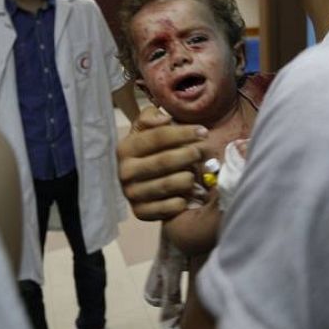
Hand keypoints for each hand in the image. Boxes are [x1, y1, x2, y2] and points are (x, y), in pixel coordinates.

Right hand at [117, 106, 207, 220]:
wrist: (139, 180)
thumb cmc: (149, 149)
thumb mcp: (145, 128)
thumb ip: (151, 116)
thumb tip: (163, 119)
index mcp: (125, 148)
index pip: (158, 136)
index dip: (184, 133)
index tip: (203, 131)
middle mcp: (124, 172)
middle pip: (166, 161)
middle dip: (190, 154)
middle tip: (203, 151)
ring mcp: (131, 194)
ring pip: (171, 184)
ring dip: (189, 177)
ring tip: (196, 172)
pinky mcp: (140, 213)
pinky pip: (171, 207)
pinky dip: (185, 199)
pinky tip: (189, 192)